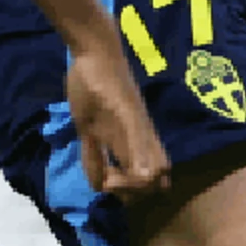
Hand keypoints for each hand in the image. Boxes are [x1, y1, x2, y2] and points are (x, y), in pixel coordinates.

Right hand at [64, 49, 170, 195]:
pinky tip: (134, 173)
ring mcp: (137, 126)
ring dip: (131, 183)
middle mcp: (143, 138)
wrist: (96, 52)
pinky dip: (140, 160)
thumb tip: (97, 186)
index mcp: (136, 142)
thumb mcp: (88, 130)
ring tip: (109, 176)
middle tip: (108, 180)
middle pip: (157, 183)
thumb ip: (95, 158)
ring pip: (154, 169)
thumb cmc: (94, 86)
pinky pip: (139, 140)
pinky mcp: (128, 111)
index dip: (131, 194)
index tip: (107, 183)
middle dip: (132, 194)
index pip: (152, 183)